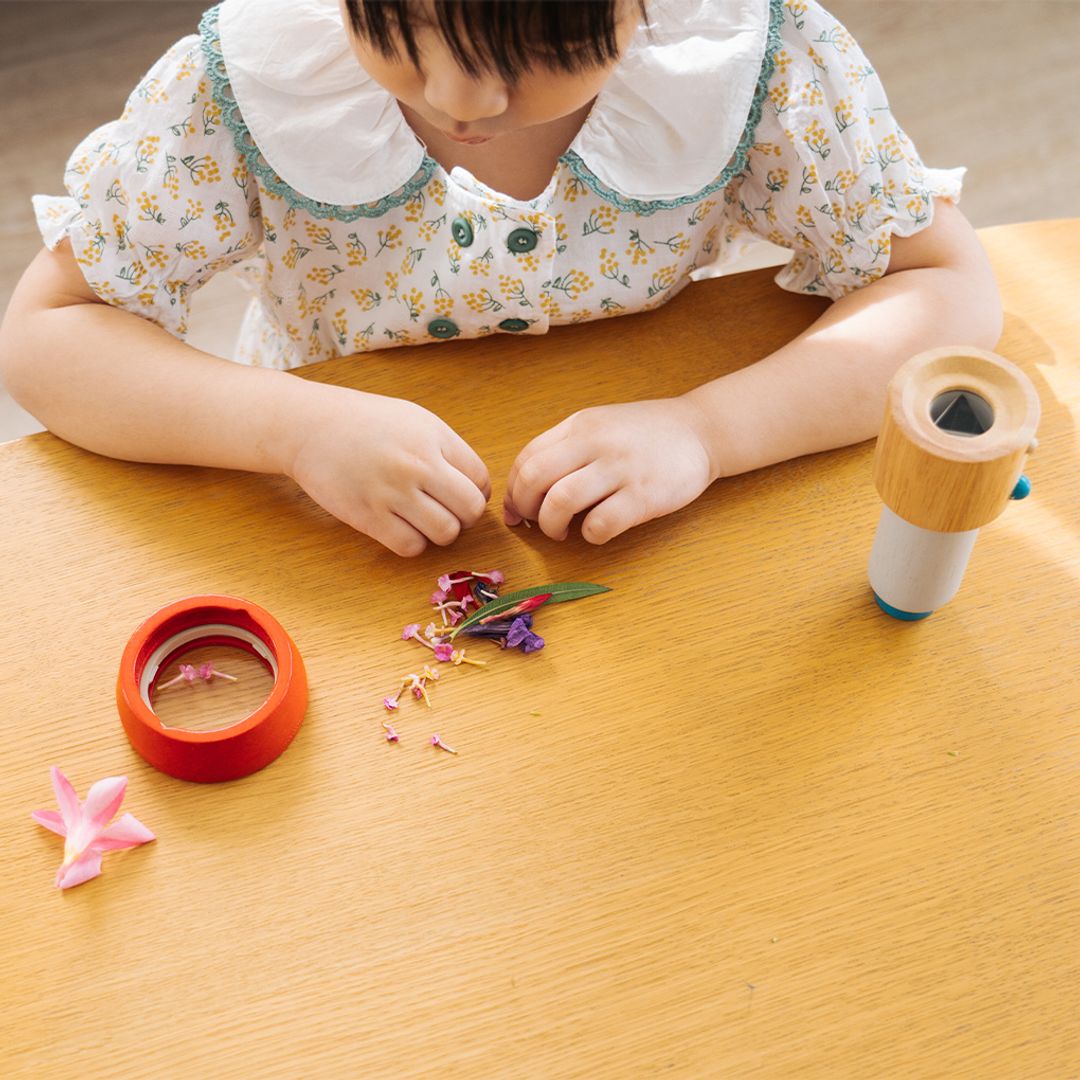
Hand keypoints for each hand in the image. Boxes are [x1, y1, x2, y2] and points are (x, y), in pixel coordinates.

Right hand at [284, 383, 489, 555]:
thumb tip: (477, 488)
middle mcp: (417, 465)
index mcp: (433, 438)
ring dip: (439, 533)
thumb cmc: (365, 422)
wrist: (309, 426)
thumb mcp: (414, 420)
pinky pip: (411, 547)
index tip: (457, 493)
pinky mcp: (368, 516)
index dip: (475, 492)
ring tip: (421, 519)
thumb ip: (447, 450)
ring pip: (445, 533)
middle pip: (470, 510)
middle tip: (445, 511)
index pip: (481, 480)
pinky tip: (399, 527)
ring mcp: (392, 492)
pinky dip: (412, 543)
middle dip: (464, 517)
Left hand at [503, 397, 716, 543]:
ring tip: (561, 532)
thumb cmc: (645, 434)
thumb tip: (522, 493)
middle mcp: (595, 443)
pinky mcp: (643, 496)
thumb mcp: (599, 425)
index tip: (518, 510)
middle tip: (535, 523)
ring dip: (551, 526)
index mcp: (579, 426)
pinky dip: (590, 536)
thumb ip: (563, 450)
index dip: (513, 490)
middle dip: (525, 508)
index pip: (526, 458)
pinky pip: (600, 524)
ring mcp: (620, 468)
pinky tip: (596, 532)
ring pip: (561, 501)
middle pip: (534, 478)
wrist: (701, 430)